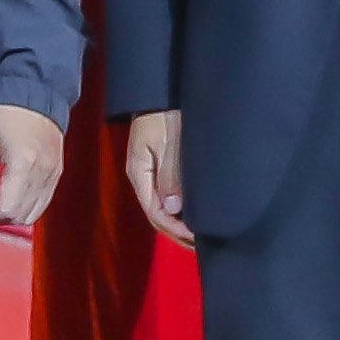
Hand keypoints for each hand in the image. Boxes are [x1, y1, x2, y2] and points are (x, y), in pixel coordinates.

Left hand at [0, 103, 65, 231]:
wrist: (34, 91)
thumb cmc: (5, 111)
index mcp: (24, 163)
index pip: (5, 209)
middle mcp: (43, 171)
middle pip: (19, 215)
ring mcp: (53, 172)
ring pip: (33, 213)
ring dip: (11, 214)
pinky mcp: (57, 171)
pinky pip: (43, 202)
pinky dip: (26, 206)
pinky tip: (11, 194)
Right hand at [124, 110, 193, 243]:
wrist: (160, 94)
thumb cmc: (162, 115)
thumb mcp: (167, 142)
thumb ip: (170, 174)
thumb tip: (174, 209)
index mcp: (140, 175)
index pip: (154, 212)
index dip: (173, 228)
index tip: (194, 238)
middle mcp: (143, 179)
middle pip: (158, 214)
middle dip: (176, 232)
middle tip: (199, 245)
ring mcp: (151, 173)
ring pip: (163, 206)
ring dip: (179, 222)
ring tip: (198, 236)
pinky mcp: (161, 167)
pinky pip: (169, 194)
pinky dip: (180, 208)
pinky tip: (193, 213)